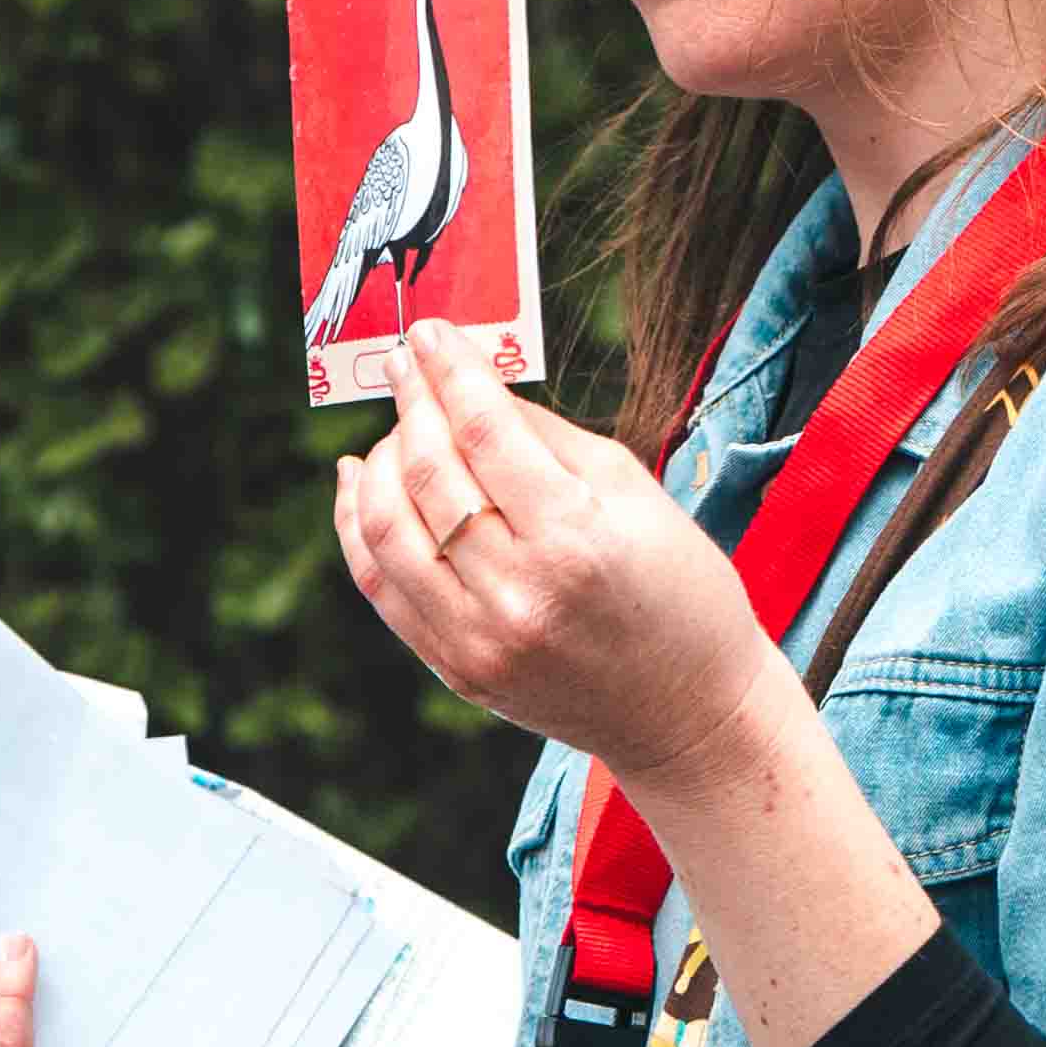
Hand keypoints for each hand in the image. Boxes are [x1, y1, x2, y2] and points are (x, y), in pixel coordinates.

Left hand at [333, 319, 783, 792]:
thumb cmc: (679, 591)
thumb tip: (471, 388)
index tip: (429, 333)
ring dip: (379, 461)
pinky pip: (381, 585)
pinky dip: (357, 526)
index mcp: (576, 540)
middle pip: (428, 474)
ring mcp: (479, 640)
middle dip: (410, 404)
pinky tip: (358, 483)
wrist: (688, 713)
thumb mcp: (636, 495)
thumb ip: (547, 438)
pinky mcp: (457, 670)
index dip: (449, 370)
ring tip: (394, 427)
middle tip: (405, 366)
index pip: (483, 431)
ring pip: (388, 529)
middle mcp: (519, 594)